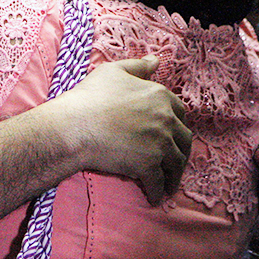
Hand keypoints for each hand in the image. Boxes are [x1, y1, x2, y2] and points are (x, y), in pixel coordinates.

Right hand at [50, 55, 191, 204]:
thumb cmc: (89, 97)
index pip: (181, 112)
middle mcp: (166, 119)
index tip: (171, 134)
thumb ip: (138, 66)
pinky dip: (158, 192)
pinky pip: (159, 183)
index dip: (176, 124)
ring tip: (168, 184)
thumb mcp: (113, 71)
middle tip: (174, 161)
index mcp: (160, 96)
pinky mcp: (149, 166)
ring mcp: (159, 144)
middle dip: (181, 151)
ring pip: (176, 163)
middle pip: (184, 139)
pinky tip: (154, 197)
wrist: (74, 126)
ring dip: (174, 175)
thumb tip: (155, 60)